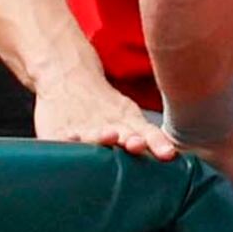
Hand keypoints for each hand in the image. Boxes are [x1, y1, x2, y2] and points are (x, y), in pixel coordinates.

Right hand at [36, 67, 179, 159]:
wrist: (68, 75)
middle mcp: (109, 125)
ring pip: (95, 134)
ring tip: (111, 135)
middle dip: (132, 140)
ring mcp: (85, 128)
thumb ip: (148, 136)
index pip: (148, 134)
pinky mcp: (60, 131)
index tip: (168, 153)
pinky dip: (69, 138)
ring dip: (103, 136)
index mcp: (128, 122)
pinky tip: (70, 139)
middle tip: (138, 143)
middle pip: (123, 134)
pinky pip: (64, 137)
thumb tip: (172, 156)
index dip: (157, 143)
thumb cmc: (103, 105)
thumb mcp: (126, 115)